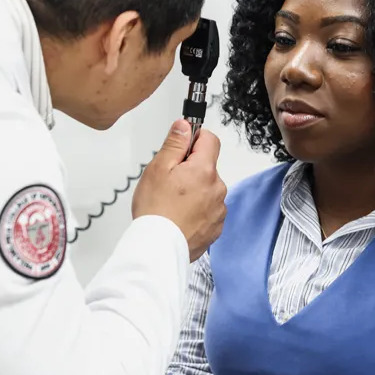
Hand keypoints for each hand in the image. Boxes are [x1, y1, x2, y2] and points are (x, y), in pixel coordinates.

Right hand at [132, 120, 226, 260]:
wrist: (158, 248)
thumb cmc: (155, 211)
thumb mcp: (158, 168)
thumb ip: (175, 143)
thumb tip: (185, 126)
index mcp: (205, 170)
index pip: (210, 139)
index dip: (195, 138)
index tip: (183, 145)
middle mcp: (217, 188)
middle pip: (208, 167)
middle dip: (191, 169)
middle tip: (169, 182)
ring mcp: (219, 210)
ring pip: (208, 189)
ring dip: (195, 191)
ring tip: (172, 203)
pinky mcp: (216, 227)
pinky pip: (209, 210)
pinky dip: (197, 211)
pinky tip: (180, 216)